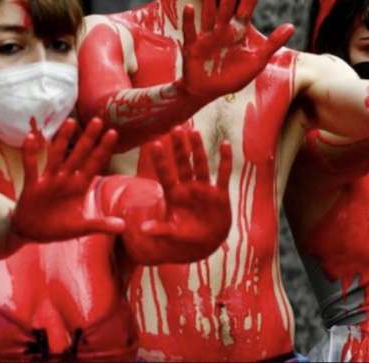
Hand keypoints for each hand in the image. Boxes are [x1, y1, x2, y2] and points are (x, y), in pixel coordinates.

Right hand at [10, 118, 123, 241]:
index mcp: (79, 187)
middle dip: (88, 139)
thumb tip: (123, 226)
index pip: (95, 164)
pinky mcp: (32, 186)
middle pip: (79, 155)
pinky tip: (30, 137)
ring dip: (62, 140)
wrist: (30, 233)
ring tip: (71, 121)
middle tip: (98, 120)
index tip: (113, 133)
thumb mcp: (80, 228)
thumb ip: (100, 225)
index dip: (103, 149)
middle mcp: (66, 179)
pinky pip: (31, 168)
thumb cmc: (57, 227)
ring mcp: (49, 181)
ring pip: (57, 156)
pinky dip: (30, 154)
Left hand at [141, 127, 231, 252]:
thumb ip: (160, 229)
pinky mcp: (219, 193)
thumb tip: (142, 229)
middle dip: (179, 147)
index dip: (161, 160)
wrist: (208, 241)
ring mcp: (204, 189)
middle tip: (175, 128)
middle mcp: (188, 188)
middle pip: (182, 164)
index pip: (165, 174)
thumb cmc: (187, 237)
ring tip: (195, 131)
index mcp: (174, 195)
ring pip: (200, 164)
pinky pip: (223, 173)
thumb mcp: (172, 233)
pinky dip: (225, 160)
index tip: (155, 143)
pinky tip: (225, 144)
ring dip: (198, 149)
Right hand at [181, 0, 293, 99]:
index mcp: (238, 31)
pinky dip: (190, 21)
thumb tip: (292, 25)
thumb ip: (272, 43)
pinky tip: (190, 8)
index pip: (247, 6)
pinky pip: (191, 32)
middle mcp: (223, 29)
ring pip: (209, 13)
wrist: (207, 92)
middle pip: (228, 5)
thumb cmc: (232, 76)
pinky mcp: (193, 46)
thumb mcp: (257, 61)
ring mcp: (207, 36)